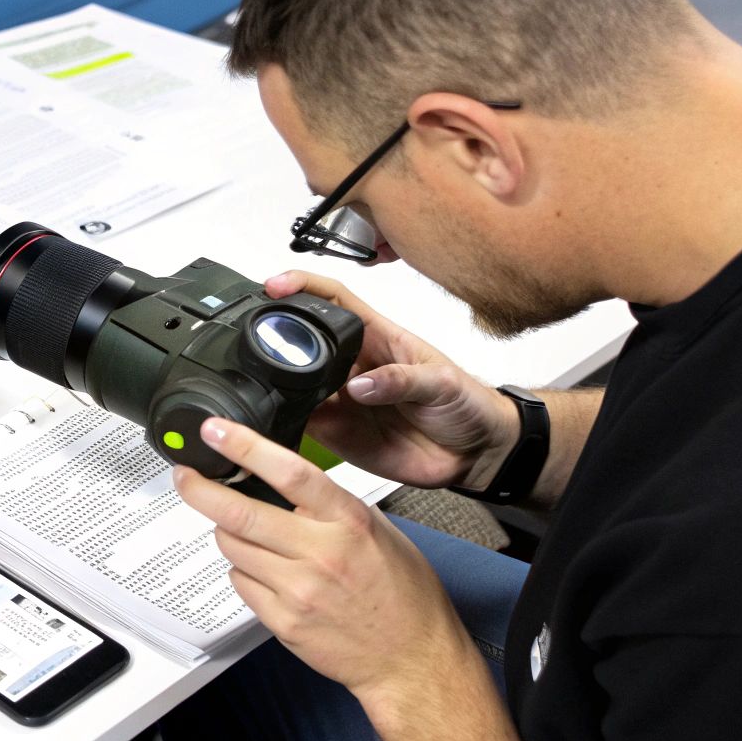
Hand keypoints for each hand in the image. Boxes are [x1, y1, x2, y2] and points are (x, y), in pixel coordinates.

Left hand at [173, 418, 473, 698]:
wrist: (411, 660)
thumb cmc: (402, 594)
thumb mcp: (380, 532)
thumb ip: (332, 506)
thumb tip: (282, 480)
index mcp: (348, 521)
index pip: (289, 472)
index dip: (245, 447)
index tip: (215, 431)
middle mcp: (321, 553)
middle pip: (240, 514)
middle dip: (200, 490)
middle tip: (185, 476)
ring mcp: (298, 591)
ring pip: (233, 548)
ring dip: (230, 534)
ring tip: (250, 536)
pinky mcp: (283, 621)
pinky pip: (240, 583)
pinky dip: (244, 571)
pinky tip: (268, 574)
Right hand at [265, 270, 516, 491]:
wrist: (477, 455)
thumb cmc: (468, 405)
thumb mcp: (443, 383)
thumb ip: (402, 380)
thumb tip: (360, 385)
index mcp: (377, 337)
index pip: (332, 300)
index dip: (303, 286)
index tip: (276, 285)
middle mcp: (352, 365)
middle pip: (303, 339)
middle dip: (278, 335)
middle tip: (264, 342)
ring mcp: (341, 398)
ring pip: (294, 382)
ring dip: (279, 382)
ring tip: (277, 386)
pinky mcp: (336, 431)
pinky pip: (300, 421)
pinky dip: (284, 419)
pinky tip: (282, 417)